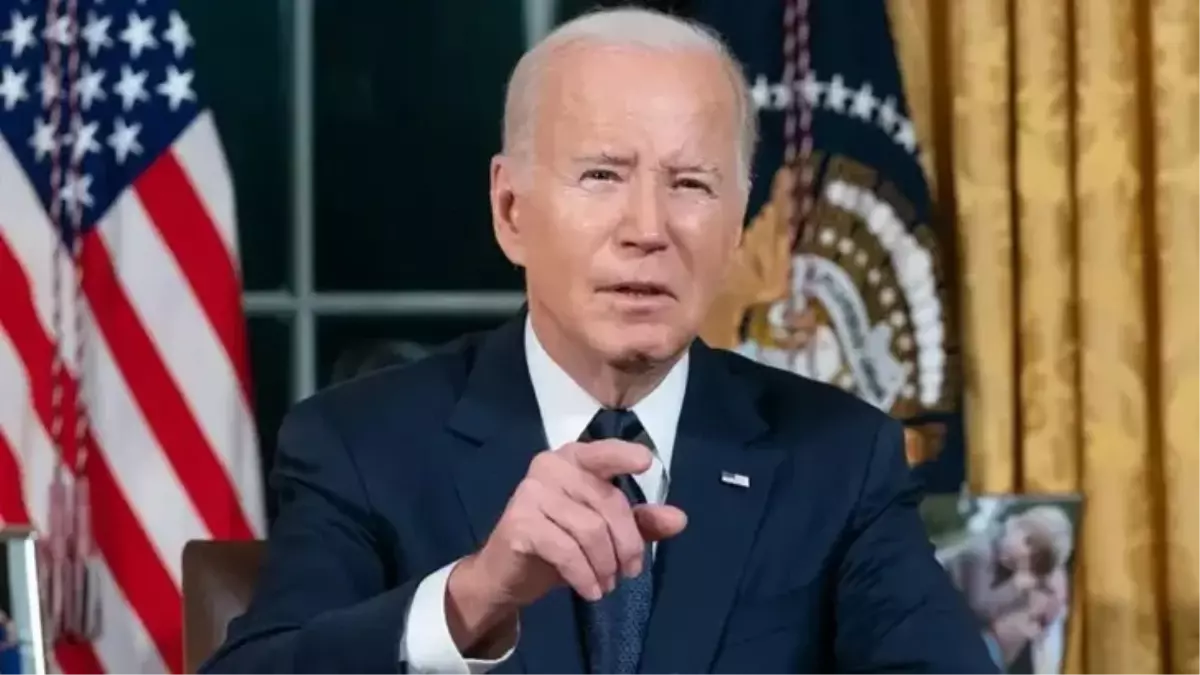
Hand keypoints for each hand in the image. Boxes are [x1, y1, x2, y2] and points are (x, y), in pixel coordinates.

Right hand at [445, 439, 687, 653]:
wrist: (506, 573)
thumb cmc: (559, 542)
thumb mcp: (605, 533)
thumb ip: (639, 522)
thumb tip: (679, 519)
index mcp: (573, 459)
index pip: (602, 452)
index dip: (623, 456)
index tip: (646, 463)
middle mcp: (549, 466)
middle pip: (607, 502)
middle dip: (627, 544)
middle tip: (629, 573)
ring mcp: (530, 492)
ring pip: (590, 530)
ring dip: (606, 566)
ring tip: (608, 584)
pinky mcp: (518, 523)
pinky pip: (566, 551)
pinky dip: (585, 576)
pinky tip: (591, 591)